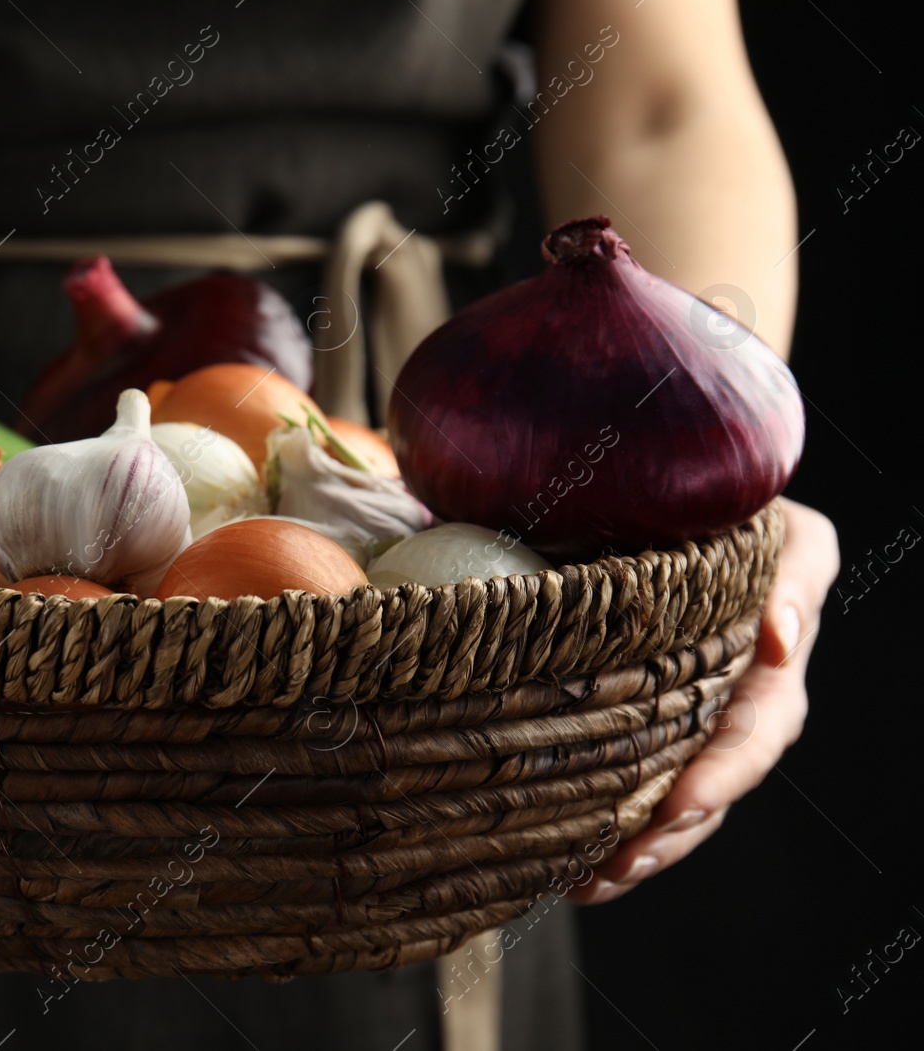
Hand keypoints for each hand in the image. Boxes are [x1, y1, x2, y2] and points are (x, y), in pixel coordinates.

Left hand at [572, 498, 838, 903]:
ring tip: (587, 883)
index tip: (678, 805)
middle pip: (713, 781)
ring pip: (678, 795)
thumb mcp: (775, 522)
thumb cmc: (722, 496)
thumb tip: (784, 639)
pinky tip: (570, 870)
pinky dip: (610, 830)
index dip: (723, 772)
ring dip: (639, 847)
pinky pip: (637, 781)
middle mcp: (745, 688)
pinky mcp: (652, 717)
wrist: (667, 480)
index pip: (760, 727)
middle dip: (670, 831)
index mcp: (776, 648)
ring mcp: (699, 708)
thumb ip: (793, 574)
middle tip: (619, 864)